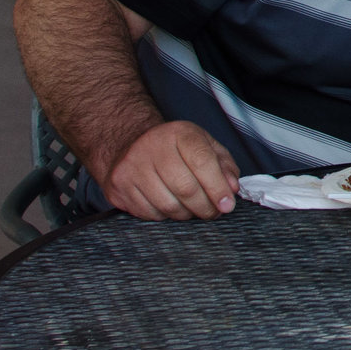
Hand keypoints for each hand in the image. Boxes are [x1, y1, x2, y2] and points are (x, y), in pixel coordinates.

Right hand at [101, 121, 237, 219]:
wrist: (128, 144)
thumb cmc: (173, 148)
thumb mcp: (204, 145)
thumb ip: (223, 165)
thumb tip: (231, 188)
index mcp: (179, 133)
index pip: (203, 162)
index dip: (218, 188)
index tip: (227, 205)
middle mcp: (152, 146)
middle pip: (186, 188)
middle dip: (205, 207)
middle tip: (212, 212)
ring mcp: (132, 166)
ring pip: (168, 205)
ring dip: (186, 214)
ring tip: (192, 208)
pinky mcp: (118, 185)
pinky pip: (149, 214)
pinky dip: (164, 216)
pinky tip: (169, 205)